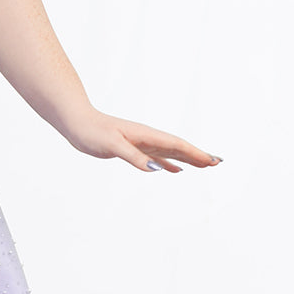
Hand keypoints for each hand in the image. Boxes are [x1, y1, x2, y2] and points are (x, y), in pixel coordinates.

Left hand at [61, 108, 221, 172]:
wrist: (77, 123)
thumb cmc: (92, 131)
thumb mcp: (113, 145)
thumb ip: (134, 156)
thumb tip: (157, 169)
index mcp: (145, 135)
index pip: (176, 145)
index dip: (195, 153)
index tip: (212, 161)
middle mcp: (146, 138)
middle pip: (178, 148)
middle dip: (198, 155)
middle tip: (217, 163)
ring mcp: (140, 143)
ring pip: (169, 152)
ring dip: (187, 159)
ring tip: (204, 166)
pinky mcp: (132, 148)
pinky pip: (156, 157)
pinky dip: (168, 163)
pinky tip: (174, 170)